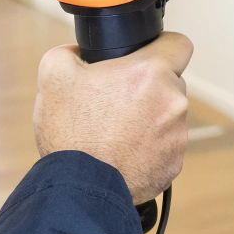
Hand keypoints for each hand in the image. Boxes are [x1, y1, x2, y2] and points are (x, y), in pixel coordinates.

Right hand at [32, 32, 193, 204]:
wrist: (79, 188)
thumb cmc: (70, 132)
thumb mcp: (54, 75)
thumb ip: (70, 51)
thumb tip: (79, 52)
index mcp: (151, 73)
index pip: (179, 44)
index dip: (162, 46)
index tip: (147, 55)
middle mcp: (173, 102)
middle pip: (170, 83)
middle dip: (148, 88)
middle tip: (117, 100)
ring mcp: (177, 136)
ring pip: (168, 116)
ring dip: (149, 119)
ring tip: (115, 132)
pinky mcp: (174, 164)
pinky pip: (165, 147)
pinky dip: (148, 148)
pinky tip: (122, 152)